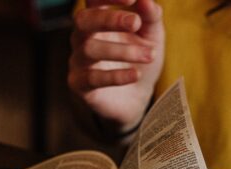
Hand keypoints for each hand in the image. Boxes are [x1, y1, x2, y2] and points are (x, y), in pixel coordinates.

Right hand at [69, 0, 164, 134]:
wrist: (137, 97)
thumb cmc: (140, 58)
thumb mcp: (152, 36)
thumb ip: (151, 18)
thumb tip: (148, 0)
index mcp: (98, 18)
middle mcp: (82, 36)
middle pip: (84, 20)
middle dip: (109, 19)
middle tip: (135, 23)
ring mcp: (78, 60)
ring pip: (89, 49)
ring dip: (121, 51)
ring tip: (149, 55)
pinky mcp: (79, 85)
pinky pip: (92, 78)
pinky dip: (115, 76)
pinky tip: (135, 74)